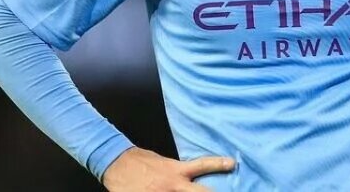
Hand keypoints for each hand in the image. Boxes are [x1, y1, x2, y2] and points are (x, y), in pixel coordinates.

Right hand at [102, 147, 234, 190]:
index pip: (202, 165)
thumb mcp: (163, 163)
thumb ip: (178, 171)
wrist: (117, 164)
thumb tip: (189, 175)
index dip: (218, 164)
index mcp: (176, 171)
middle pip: (200, 191)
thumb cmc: (140, 161)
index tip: (232, 163)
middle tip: (232, 190)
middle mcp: (174, 184)